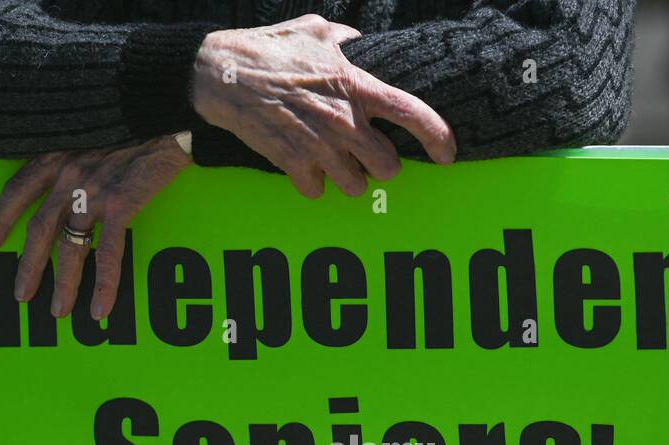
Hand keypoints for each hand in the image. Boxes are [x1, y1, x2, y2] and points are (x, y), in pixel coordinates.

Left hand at [0, 135, 191, 319]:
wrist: (165, 111)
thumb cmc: (131, 119)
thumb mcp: (88, 130)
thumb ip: (73, 154)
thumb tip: (66, 180)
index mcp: (56, 155)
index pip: (16, 192)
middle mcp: (68, 175)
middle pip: (39, 229)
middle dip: (28, 266)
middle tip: (20, 295)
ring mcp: (93, 191)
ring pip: (70, 248)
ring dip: (63, 284)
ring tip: (57, 312)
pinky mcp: (122, 205)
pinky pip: (108, 254)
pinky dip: (104, 284)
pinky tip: (100, 308)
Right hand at [191, 14, 455, 198]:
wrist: (221, 74)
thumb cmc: (267, 48)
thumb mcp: (313, 30)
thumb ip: (344, 40)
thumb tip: (358, 42)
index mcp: (355, 85)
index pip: (412, 114)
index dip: (438, 137)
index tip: (447, 154)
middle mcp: (343, 121)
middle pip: (388, 167)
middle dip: (381, 165)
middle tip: (367, 155)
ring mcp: (319, 147)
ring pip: (356, 186)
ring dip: (349, 178)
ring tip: (333, 161)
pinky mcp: (292, 164)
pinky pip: (318, 191)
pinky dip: (313, 183)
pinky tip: (304, 166)